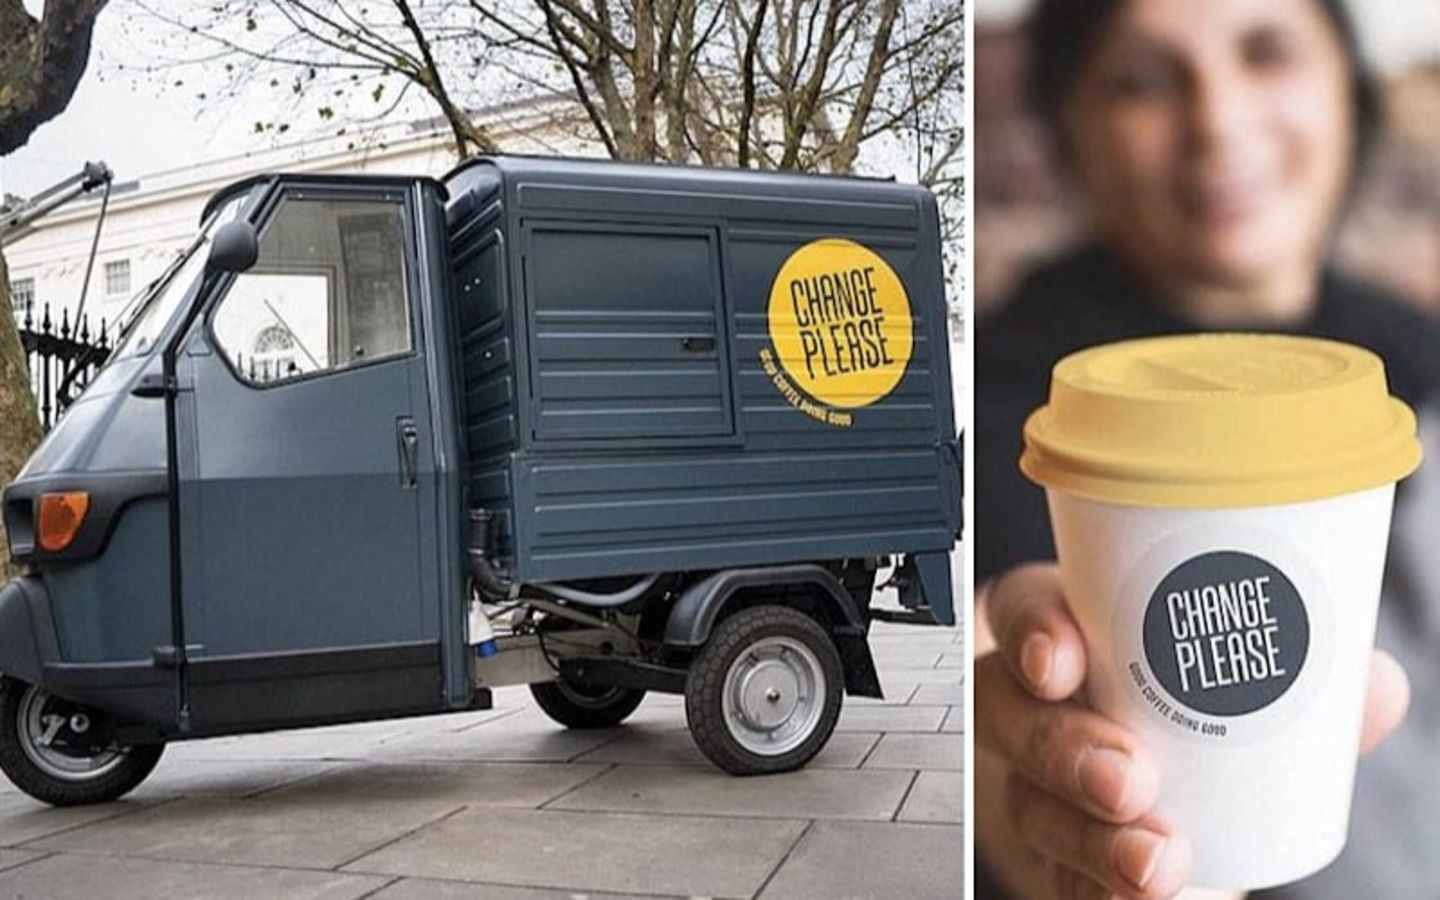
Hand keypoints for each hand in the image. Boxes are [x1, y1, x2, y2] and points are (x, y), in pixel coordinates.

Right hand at [974, 562, 1410, 899]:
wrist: (1156, 800)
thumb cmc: (1202, 711)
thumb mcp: (1247, 676)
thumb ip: (1310, 673)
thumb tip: (1374, 687)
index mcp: (1069, 632)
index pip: (1021, 611)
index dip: (1031, 632)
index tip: (1061, 663)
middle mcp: (1031, 705)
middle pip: (1010, 714)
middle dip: (1063, 748)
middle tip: (1130, 778)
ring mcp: (1032, 784)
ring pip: (1028, 805)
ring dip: (1086, 839)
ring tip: (1155, 862)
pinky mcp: (1054, 858)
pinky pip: (1056, 880)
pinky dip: (1095, 893)